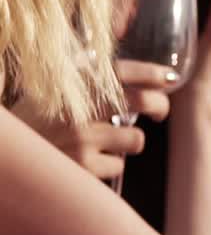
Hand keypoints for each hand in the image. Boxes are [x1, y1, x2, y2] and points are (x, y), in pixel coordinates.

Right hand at [11, 60, 171, 179]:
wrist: (7, 158)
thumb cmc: (32, 124)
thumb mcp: (49, 92)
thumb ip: (80, 78)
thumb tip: (117, 68)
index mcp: (68, 84)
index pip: (120, 70)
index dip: (151, 73)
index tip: (170, 78)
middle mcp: (76, 107)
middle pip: (141, 101)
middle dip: (159, 106)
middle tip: (159, 112)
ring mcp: (81, 138)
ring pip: (135, 138)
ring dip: (128, 142)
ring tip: (104, 144)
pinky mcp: (84, 166)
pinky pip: (119, 165)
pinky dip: (110, 165)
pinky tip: (87, 162)